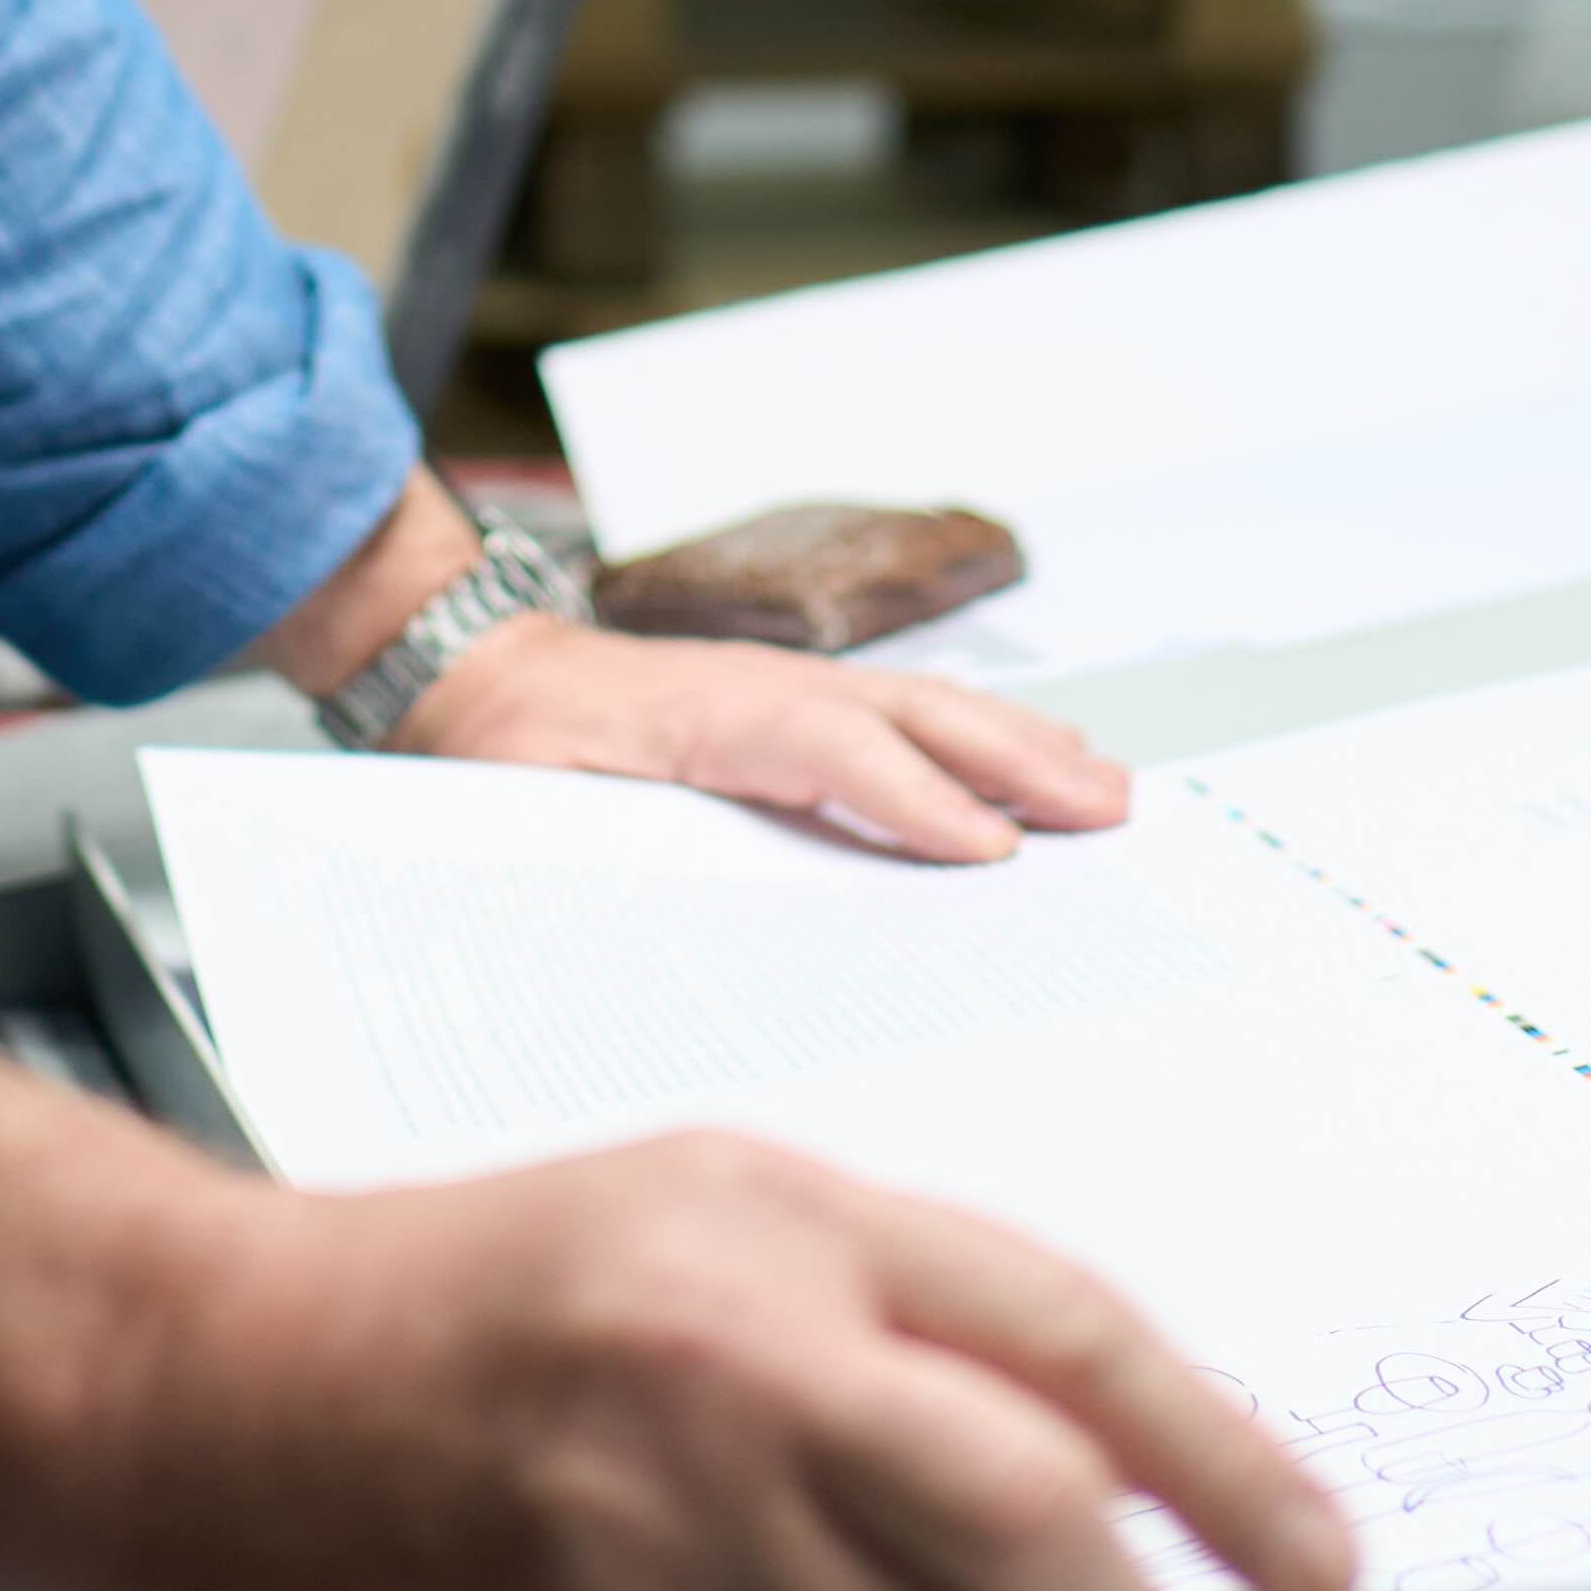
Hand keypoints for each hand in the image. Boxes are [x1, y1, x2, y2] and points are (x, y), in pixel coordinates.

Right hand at [0, 922, 1348, 1590]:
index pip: (1076, 1348)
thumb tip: (1111, 1489)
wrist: (190, 1393)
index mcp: (778, 1228)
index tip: (1317, 1577)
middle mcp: (734, 1366)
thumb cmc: (450, 1311)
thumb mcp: (689, 1226)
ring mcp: (657, 1534)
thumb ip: (893, 1325)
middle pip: (1045, 1542)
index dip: (1231, 1471)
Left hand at [402, 607, 1127, 864]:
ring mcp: (793, 691)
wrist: (485, 682)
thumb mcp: (533, 802)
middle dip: (1013, 762)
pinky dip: (983, 742)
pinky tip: (1037, 767)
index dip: (913, 796)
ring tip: (1105, 788)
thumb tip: (657, 908)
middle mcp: (767, 691)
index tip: (990, 851)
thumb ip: (602, 847)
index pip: (829, 746)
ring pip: (925, 711)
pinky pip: (907, 721)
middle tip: (1104, 809)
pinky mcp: (801, 709)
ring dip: (1020, 748)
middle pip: (910, 715)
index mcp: (703, 713)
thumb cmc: (508, 754)